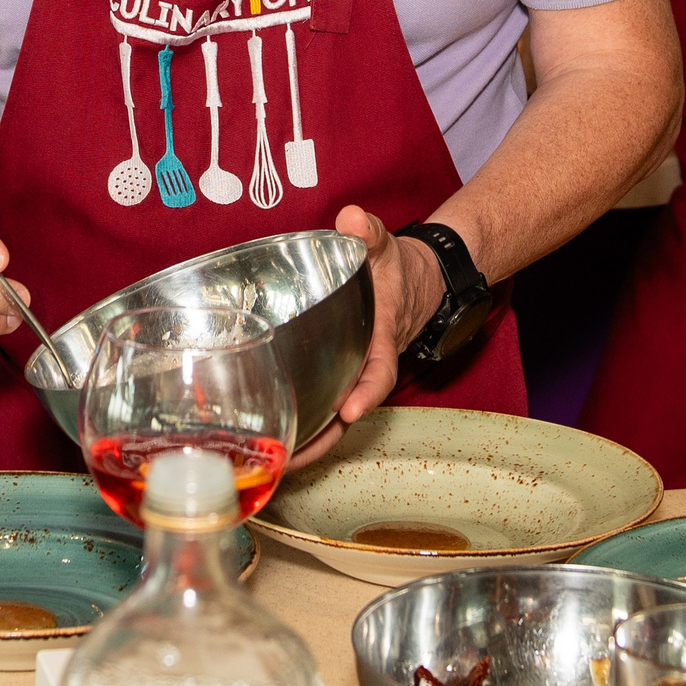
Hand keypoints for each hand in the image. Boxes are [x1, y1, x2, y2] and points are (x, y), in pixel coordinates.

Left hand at [294, 204, 445, 464]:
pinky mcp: (334, 375)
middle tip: (289, 460)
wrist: (416, 283)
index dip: (366, 392)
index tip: (351, 410)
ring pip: (330, 417)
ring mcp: (350, 374)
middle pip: (347, 412)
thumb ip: (369, 233)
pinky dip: (300, 424)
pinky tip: (269, 441)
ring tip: (270, 465)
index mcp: (381, 341)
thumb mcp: (384, 246)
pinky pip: (319, 405)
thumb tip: (352, 220)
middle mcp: (365, 366)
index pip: (378, 373)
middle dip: (323, 439)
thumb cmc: (396, 268)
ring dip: (305, 441)